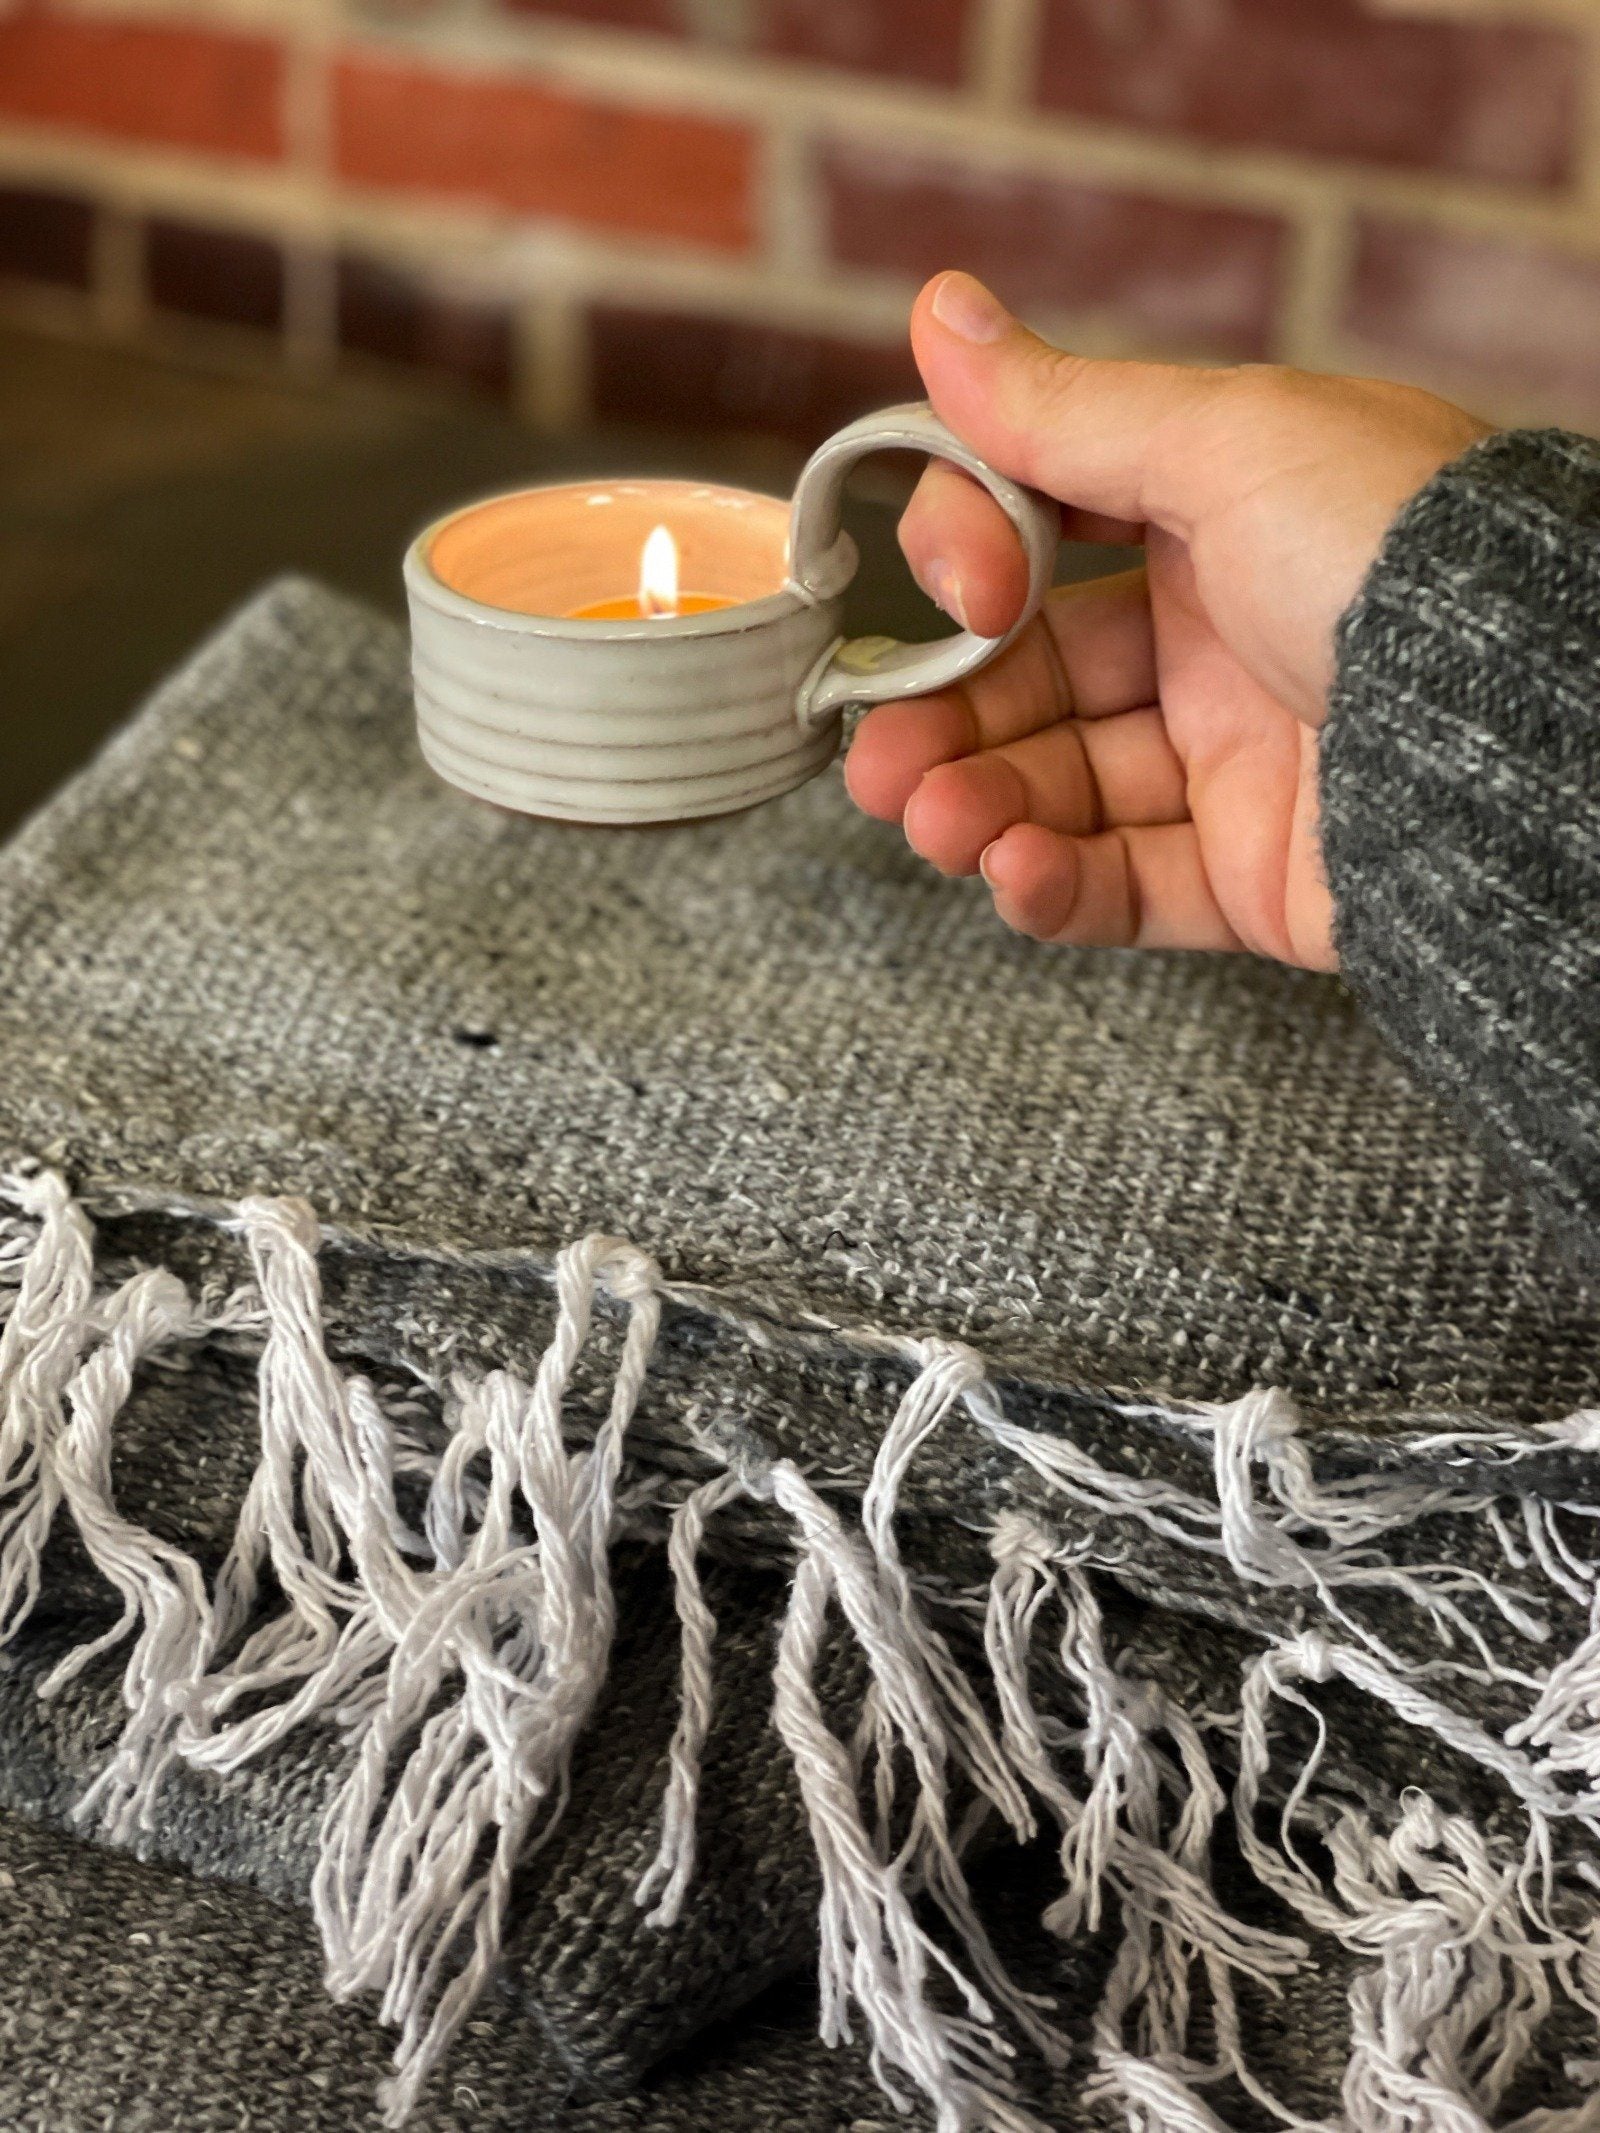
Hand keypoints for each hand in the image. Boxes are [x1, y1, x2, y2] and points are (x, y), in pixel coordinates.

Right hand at [845, 272, 1489, 968]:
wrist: (1514, 719)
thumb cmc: (1390, 549)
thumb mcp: (1221, 443)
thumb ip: (1061, 410)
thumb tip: (938, 312)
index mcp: (1212, 522)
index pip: (1042, 545)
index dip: (975, 569)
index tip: (965, 590)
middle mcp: (1217, 643)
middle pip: (1031, 684)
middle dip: (940, 718)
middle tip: (873, 762)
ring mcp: (1234, 767)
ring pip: (1061, 793)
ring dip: (976, 806)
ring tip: (928, 820)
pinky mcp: (1251, 882)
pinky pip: (1126, 888)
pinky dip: (1052, 886)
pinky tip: (1007, 870)